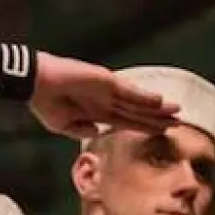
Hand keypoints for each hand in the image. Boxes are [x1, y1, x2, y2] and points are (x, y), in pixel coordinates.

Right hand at [30, 53, 181, 139]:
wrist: (36, 85)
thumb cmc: (45, 103)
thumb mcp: (62, 125)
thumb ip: (81, 130)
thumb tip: (98, 133)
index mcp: (95, 112)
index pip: (125, 121)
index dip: (143, 127)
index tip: (161, 132)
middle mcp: (105, 101)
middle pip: (137, 112)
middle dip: (156, 119)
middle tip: (178, 123)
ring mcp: (107, 91)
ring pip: (137, 102)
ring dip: (157, 108)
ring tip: (176, 112)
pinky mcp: (106, 81)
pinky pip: (129, 91)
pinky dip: (144, 97)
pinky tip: (160, 102)